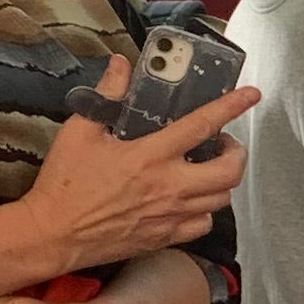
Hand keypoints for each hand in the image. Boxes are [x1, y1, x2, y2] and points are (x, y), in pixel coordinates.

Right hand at [12, 54, 253, 272]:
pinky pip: (203, 225)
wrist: (53, 235)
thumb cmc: (64, 184)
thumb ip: (106, 96)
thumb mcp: (80, 131)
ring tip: (209, 168)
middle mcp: (168, 187)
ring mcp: (170, 215)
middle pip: (229, 171)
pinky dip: (206, 210)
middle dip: (237, 153)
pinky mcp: (165, 238)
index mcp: (150, 156)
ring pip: (221, 199)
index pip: (203, 125)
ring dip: (223, 180)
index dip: (231, 107)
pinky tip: (193, 199)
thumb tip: (120, 66)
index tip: (250, 95)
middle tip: (224, 142)